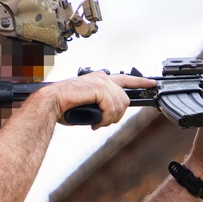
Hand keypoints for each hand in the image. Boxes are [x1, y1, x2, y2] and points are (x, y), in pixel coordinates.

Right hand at [38, 72, 156, 129]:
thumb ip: (101, 104)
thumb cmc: (64, 106)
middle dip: (117, 116)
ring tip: (97, 124)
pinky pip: (111, 108)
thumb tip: (110, 114)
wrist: (50, 103)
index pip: (125, 78)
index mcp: (99, 79)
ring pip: (120, 106)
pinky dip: (104, 120)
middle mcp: (102, 77)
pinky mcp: (99, 88)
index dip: (140, 82)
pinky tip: (95, 123)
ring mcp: (101, 81)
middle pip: (124, 100)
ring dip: (109, 120)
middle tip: (102, 123)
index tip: (151, 84)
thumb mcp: (88, 104)